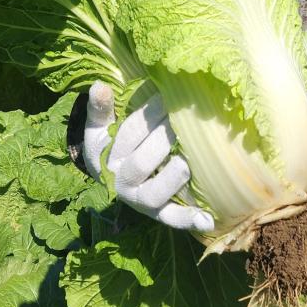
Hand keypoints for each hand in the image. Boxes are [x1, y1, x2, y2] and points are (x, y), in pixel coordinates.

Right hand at [82, 81, 213, 230]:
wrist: (111, 176)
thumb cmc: (111, 145)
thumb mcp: (100, 128)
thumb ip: (100, 109)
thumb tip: (98, 86)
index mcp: (108, 160)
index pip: (128, 135)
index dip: (148, 114)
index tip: (166, 96)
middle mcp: (123, 184)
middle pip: (142, 163)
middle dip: (163, 140)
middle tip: (183, 121)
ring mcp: (141, 202)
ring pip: (154, 195)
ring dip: (173, 178)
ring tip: (187, 160)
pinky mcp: (159, 214)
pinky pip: (171, 219)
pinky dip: (187, 220)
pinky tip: (208, 219)